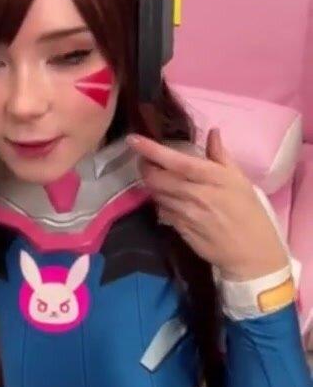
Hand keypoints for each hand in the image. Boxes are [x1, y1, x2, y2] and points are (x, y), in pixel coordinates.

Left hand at [127, 128, 289, 279]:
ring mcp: (186, 214)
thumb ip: (221, 156)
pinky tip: (167, 200)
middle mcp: (196, 195)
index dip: (152, 150)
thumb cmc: (250, 214)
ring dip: (151, 184)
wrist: (252, 254)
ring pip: (156, 194)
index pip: (177, 161)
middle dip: (145, 167)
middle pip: (157, 178)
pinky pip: (161, 211)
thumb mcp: (241, 181)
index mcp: (213, 178)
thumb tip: (212, 132)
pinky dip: (160, 202)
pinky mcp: (180, 230)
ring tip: (156, 177)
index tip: (133, 139)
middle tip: (146, 160)